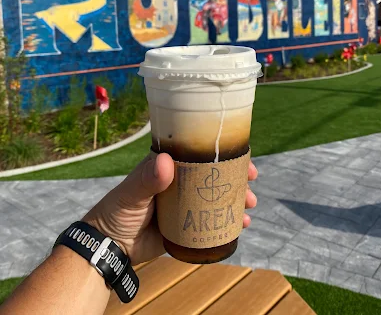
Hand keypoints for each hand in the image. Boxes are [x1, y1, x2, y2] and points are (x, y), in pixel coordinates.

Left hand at [83, 153, 257, 265]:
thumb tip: (166, 161)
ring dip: (235, 199)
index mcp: (168, 167)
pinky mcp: (187, 226)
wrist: (110, 246)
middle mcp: (180, 183)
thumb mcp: (132, 193)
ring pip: (216, 198)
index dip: (221, 154)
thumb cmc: (117, 211)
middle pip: (213, 175)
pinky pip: (211, 222)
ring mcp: (185, 205)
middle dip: (235, 177)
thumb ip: (147, 179)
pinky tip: (241, 225)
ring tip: (250, 206)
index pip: (199, 154)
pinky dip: (228, 222)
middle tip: (251, 182)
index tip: (242, 157)